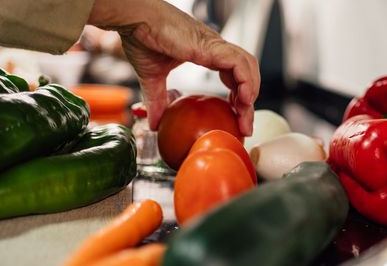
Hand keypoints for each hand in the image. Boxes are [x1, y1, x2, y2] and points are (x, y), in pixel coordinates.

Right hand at [88, 0, 259, 135]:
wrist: (135, 20)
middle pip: (246, 73)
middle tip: (245, 125)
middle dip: (249, 101)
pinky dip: (246, 81)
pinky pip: (239, 64)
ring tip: (245, 114)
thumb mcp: (152, 77)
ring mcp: (215, 46)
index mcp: (206, 53)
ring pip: (248, 67)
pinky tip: (243, 99)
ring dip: (251, 93)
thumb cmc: (142, 37)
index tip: (237, 118)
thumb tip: (153, 124)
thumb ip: (157, 100)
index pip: (234, 76)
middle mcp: (215, 49)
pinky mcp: (212, 46)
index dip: (239, 98)